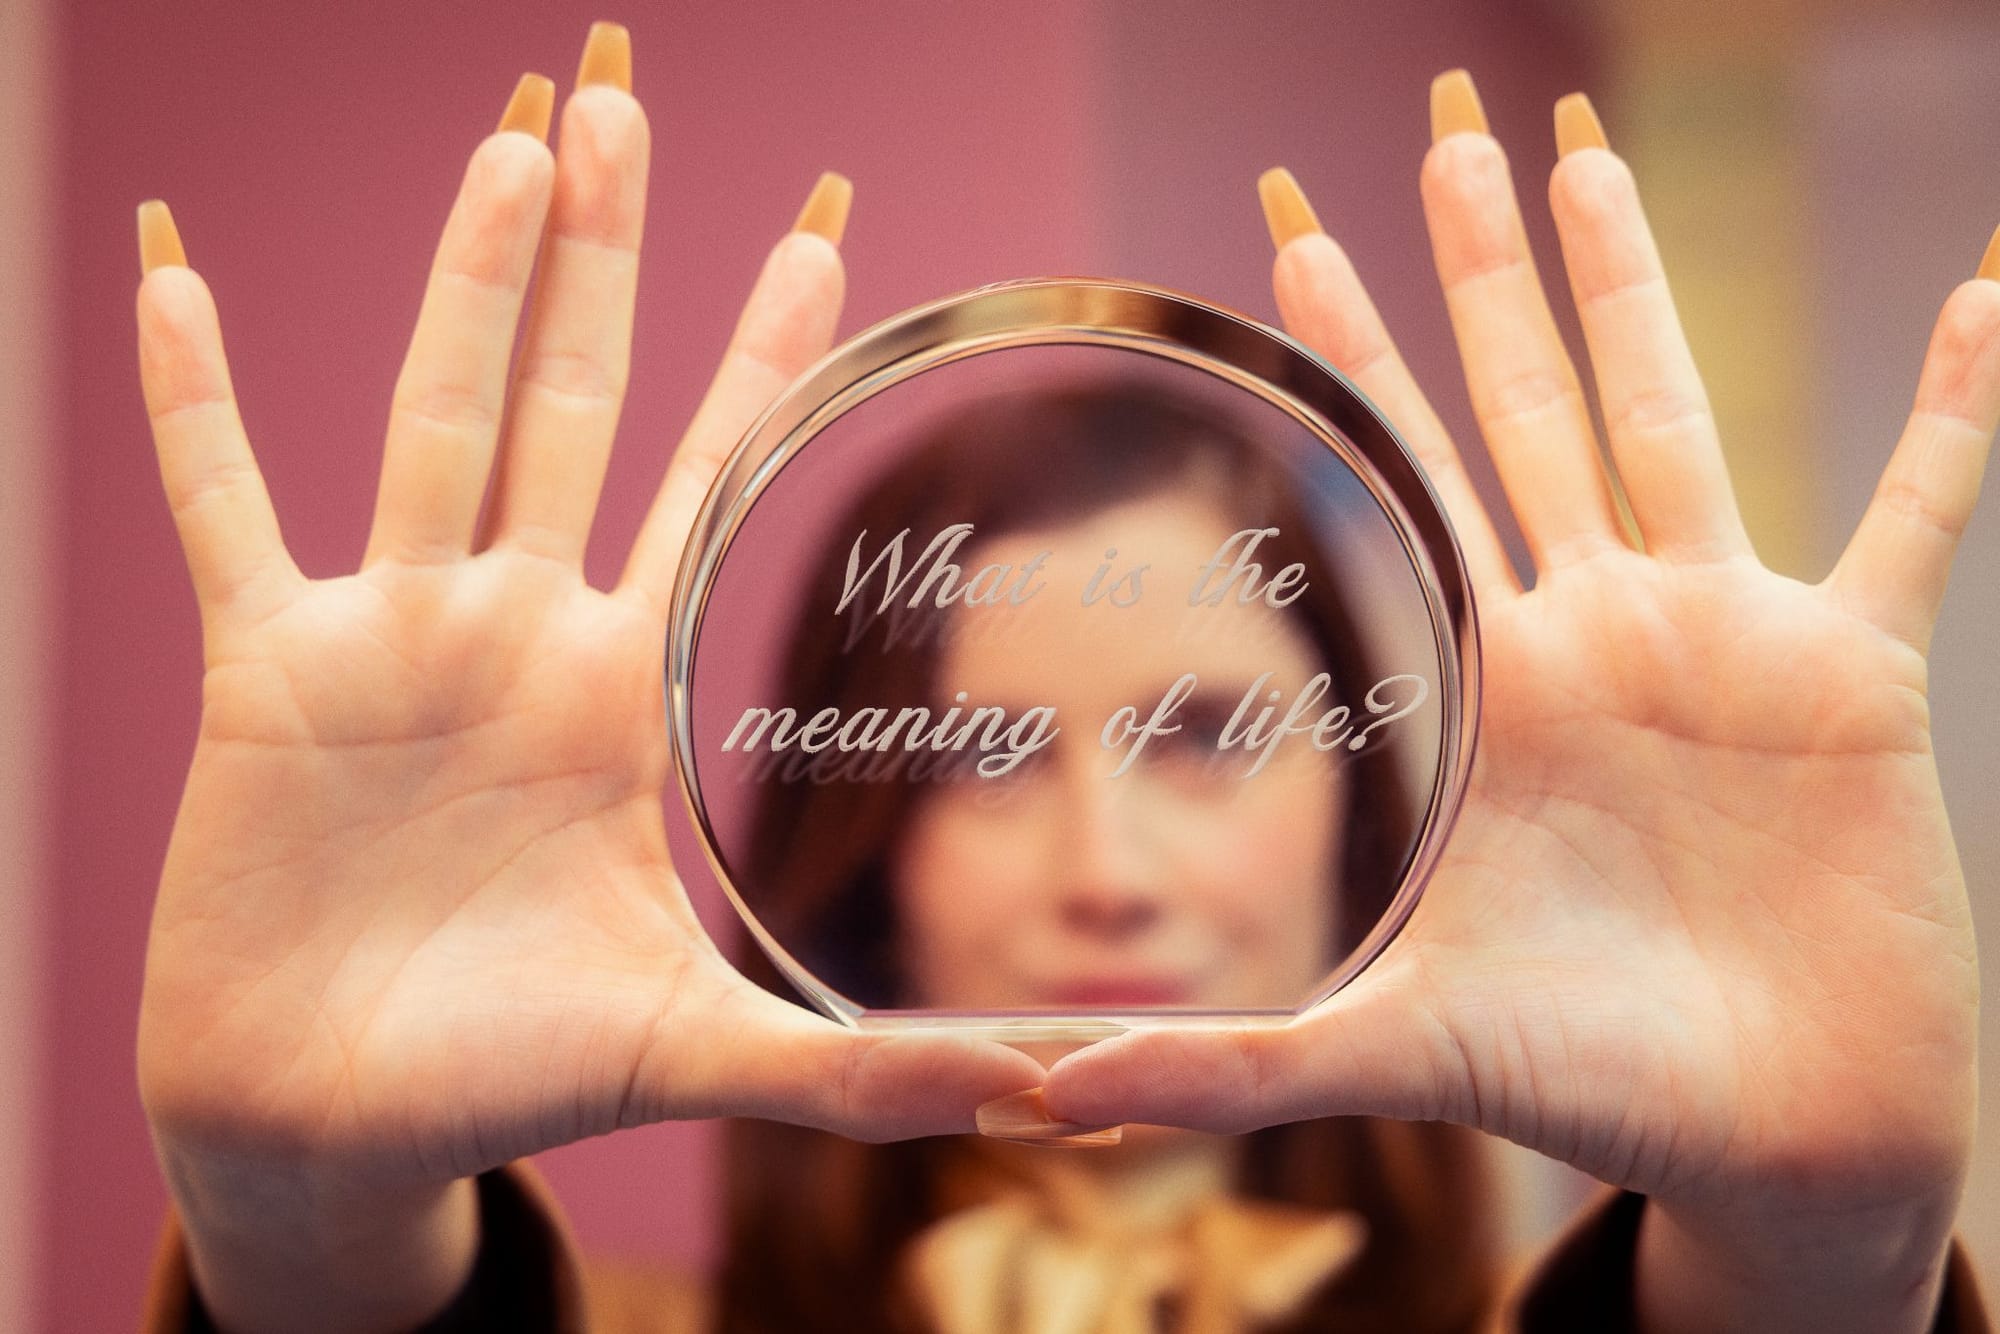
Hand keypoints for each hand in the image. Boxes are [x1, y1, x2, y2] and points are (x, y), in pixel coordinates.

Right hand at [136, 30, 1036, 1332]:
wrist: (333, 1126)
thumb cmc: (509, 1081)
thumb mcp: (696, 1052)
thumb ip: (860, 1068)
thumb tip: (1054, 1108)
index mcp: (612, 691)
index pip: (706, 479)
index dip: (764, 355)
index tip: (826, 233)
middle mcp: (509, 633)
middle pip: (566, 398)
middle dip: (599, 253)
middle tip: (622, 95)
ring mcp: (384, 638)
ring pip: (429, 417)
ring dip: (463, 281)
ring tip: (513, 140)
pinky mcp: (264, 676)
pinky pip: (223, 508)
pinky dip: (195, 407)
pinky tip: (180, 281)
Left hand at [1045, 79, 1996, 1332]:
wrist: (1771, 1139)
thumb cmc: (1587, 1091)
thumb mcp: (1407, 1049)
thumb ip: (1236, 1064)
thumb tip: (1044, 1100)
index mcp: (1489, 691)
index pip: (1403, 483)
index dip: (1348, 361)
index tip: (1285, 240)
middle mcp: (1594, 634)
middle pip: (1526, 405)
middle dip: (1479, 270)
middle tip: (1437, 128)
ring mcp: (1728, 639)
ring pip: (1676, 416)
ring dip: (1642, 286)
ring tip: (1592, 157)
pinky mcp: (1857, 678)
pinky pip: (1916, 513)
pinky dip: (1949, 415)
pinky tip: (1977, 296)